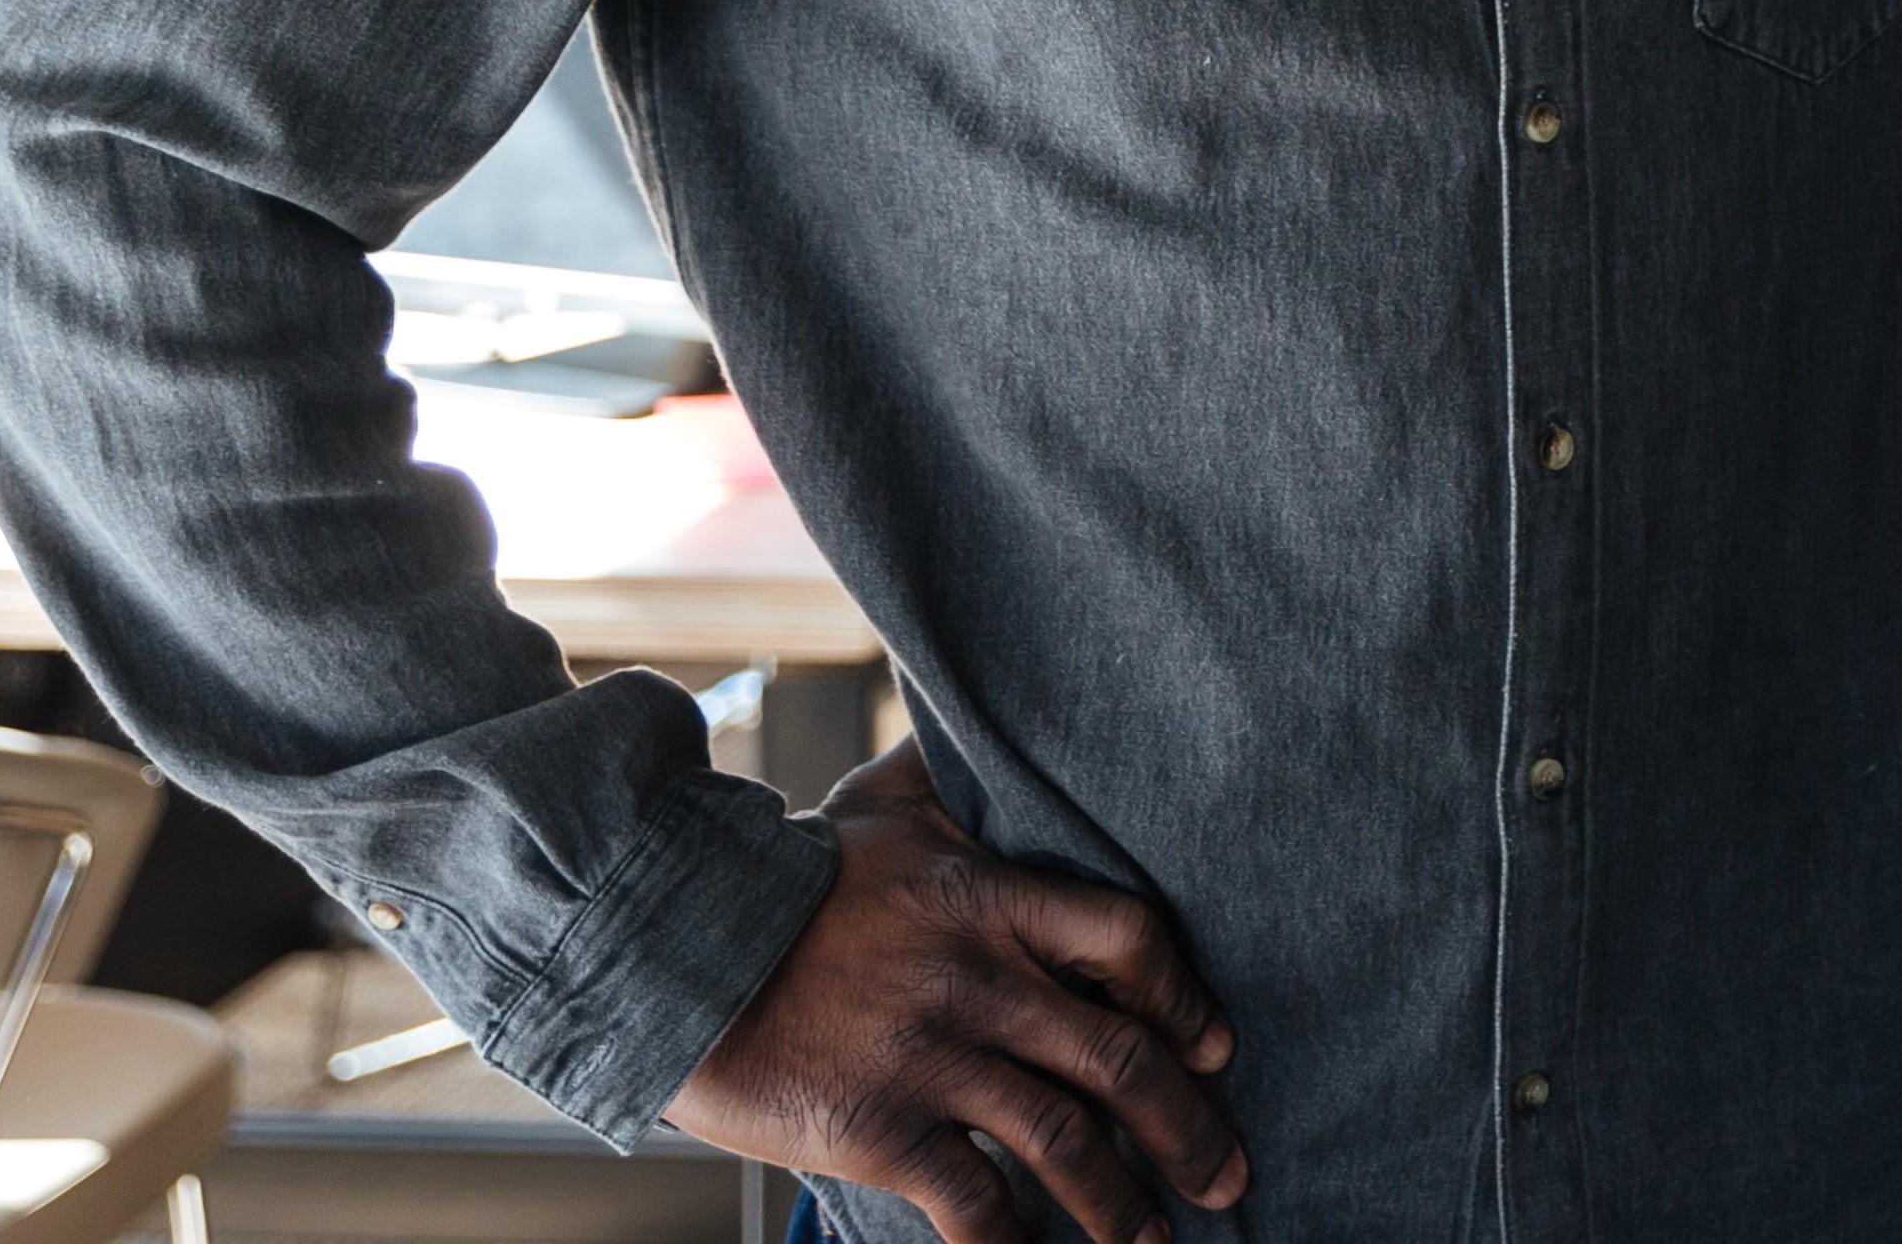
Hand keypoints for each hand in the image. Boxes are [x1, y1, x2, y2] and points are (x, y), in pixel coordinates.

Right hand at [669, 742, 1245, 1243]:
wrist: (676, 950)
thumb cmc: (790, 873)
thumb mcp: (886, 801)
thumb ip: (953, 772)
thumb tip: (988, 711)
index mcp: (992, 898)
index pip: (1128, 942)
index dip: (1184, 1001)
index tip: (1214, 1048)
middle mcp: (979, 982)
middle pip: (1117, 1060)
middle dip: (1185, 1127)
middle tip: (1226, 1173)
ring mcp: (931, 1060)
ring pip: (1063, 1142)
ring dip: (1121, 1202)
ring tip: (1154, 1237)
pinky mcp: (879, 1130)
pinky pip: (974, 1202)